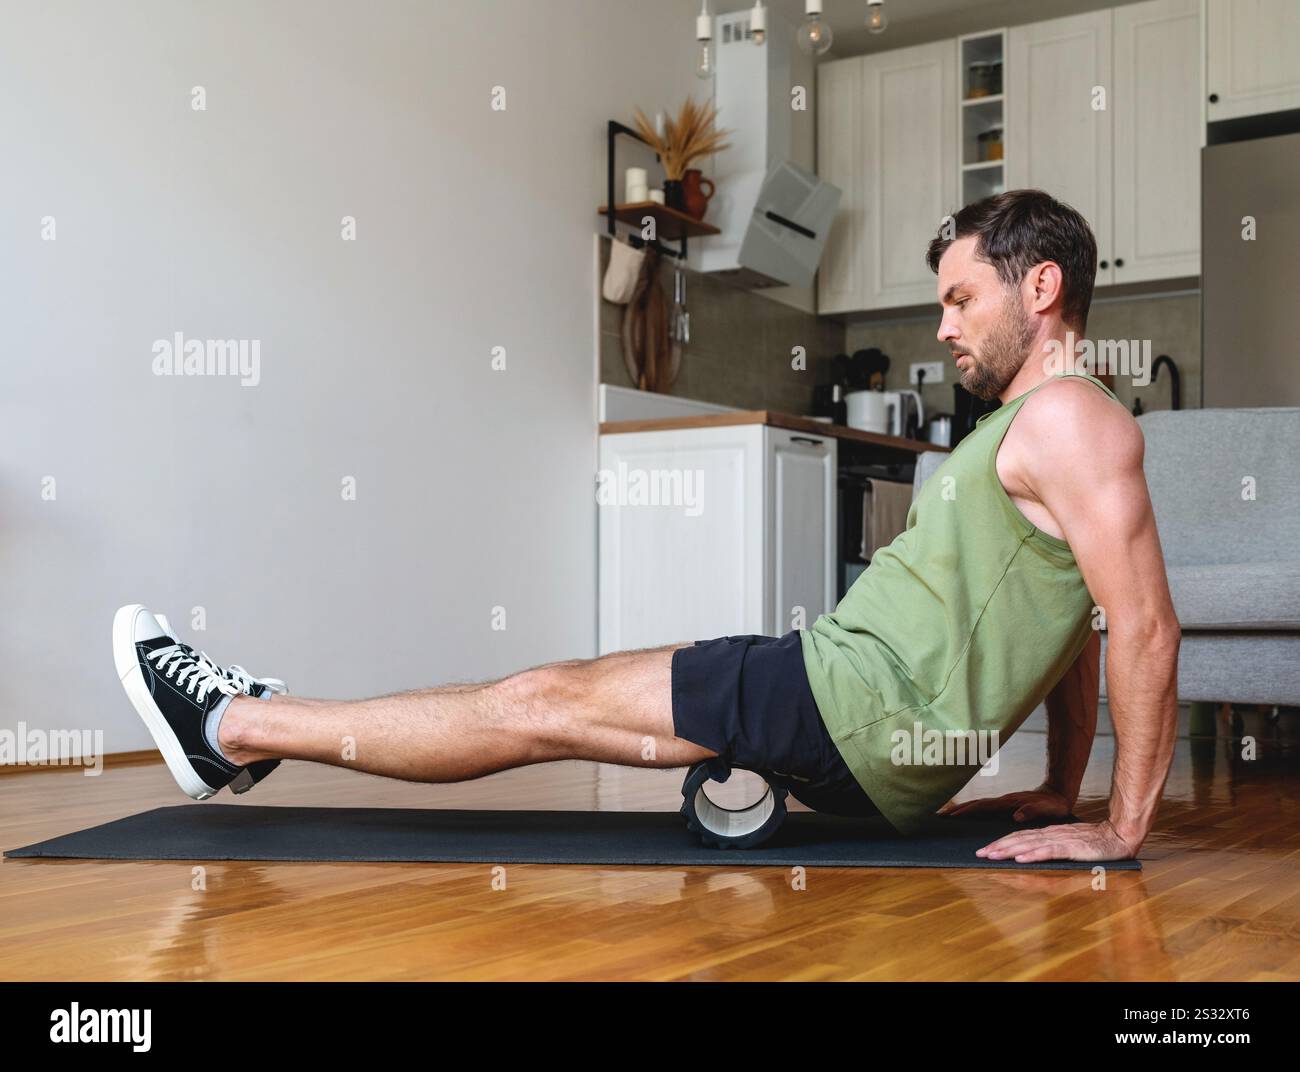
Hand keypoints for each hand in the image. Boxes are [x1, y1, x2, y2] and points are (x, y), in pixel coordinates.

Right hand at [937, 787, 1071, 822]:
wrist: (1058, 792)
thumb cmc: (1054, 804)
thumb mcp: (1047, 809)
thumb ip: (1032, 811)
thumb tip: (1016, 816)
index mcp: (1009, 803)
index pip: (983, 807)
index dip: (967, 811)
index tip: (952, 816)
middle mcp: (1003, 801)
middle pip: (975, 804)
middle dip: (957, 809)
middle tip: (939, 816)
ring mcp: (1002, 802)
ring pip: (978, 804)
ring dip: (962, 808)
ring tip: (946, 815)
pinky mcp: (1004, 805)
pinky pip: (984, 806)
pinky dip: (971, 809)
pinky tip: (966, 814)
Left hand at [975, 819, 1138, 862]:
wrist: (1120, 835)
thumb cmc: (1094, 842)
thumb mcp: (1068, 843)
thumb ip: (1050, 846)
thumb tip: (1030, 853)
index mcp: (1048, 833)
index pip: (1019, 837)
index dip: (1000, 843)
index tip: (984, 850)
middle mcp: (1051, 834)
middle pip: (1019, 839)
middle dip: (997, 846)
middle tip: (979, 853)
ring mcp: (1061, 840)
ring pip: (1029, 844)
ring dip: (1009, 850)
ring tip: (992, 855)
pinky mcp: (1072, 848)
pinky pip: (1049, 851)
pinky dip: (1034, 854)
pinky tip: (1022, 858)